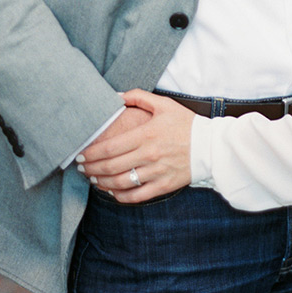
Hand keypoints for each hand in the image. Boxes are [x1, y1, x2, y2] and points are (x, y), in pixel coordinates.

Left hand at [77, 91, 194, 202]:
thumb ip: (139, 97)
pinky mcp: (164, 186)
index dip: (90, 153)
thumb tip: (116, 96)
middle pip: (110, 167)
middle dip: (91, 168)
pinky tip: (112, 192)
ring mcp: (156, 172)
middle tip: (81, 167)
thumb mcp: (164, 105)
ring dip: (102, 183)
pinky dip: (120, 196)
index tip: (80, 154)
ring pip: (120, 183)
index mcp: (146, 134)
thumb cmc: (186, 124)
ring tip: (93, 179)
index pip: (110, 147)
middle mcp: (149, 155)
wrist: (212, 146)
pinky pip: (137, 196)